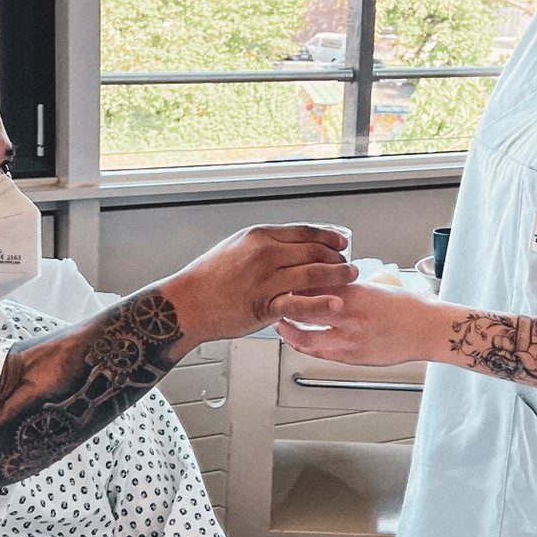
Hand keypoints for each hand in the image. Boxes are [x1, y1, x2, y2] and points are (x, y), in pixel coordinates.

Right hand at [166, 224, 355, 342]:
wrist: (187, 303)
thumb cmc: (207, 278)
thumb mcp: (235, 247)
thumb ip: (262, 245)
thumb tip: (286, 245)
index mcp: (259, 236)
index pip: (304, 231)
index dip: (328, 236)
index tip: (341, 242)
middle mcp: (264, 254)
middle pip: (313, 250)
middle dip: (337, 257)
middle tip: (349, 263)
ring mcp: (265, 279)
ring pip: (312, 273)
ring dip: (337, 275)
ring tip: (350, 277)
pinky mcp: (264, 305)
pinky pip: (300, 303)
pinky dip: (321, 303)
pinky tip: (336, 303)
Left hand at [276, 281, 436, 366]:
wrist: (426, 330)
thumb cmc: (406, 307)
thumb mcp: (372, 287)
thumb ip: (346, 288)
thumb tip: (323, 283)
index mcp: (355, 293)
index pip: (313, 285)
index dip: (293, 284)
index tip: (284, 280)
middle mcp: (350, 316)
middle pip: (304, 310)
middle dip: (285, 306)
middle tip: (273, 301)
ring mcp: (350, 339)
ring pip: (306, 337)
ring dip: (288, 331)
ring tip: (280, 323)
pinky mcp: (353, 357)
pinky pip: (320, 353)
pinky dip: (304, 346)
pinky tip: (298, 341)